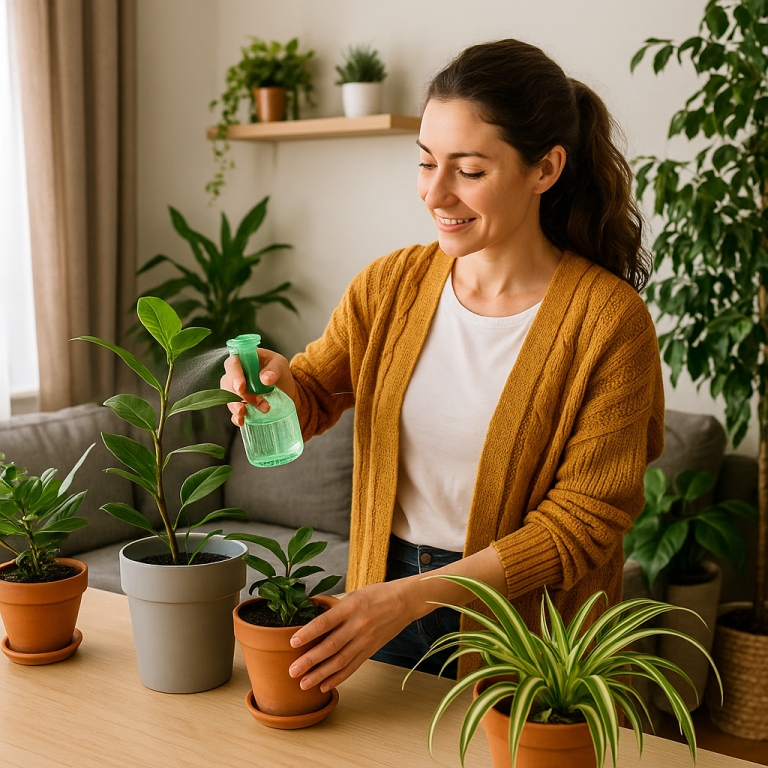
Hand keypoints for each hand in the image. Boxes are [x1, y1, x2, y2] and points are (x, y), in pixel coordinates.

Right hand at [220, 349, 296, 425]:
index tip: (241, 387)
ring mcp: (236, 391)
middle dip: (240, 395)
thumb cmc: (278, 371)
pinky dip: (237, 417)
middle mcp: (235, 375)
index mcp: (242, 360)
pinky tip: (242, 421)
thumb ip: (274, 369)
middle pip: (228, 384)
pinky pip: (234, 412)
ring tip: (258, 410)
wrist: (286, 389)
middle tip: (255, 401)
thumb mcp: (280, 364)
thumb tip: (265, 378)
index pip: (232, 364)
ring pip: (230, 399)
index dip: (234, 375)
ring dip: (241, 407)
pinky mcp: (240, 405)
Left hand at [287, 579, 417, 692]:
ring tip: (304, 683)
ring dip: (321, 674)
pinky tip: (325, 685)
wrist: (405, 602)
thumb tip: (309, 610)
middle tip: (292, 671)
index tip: (292, 643)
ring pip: (340, 661)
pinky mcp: (371, 650)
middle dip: (310, 661)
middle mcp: (358, 625)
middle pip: (331, 646)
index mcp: (350, 606)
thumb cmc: (377, 595)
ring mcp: (365, 640)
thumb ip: (333, 606)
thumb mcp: (353, 594)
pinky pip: (353, 667)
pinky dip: (338, 678)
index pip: (325, 622)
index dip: (308, 633)